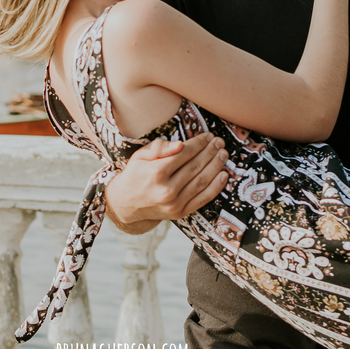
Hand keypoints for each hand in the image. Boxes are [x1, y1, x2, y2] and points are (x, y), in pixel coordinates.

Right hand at [104, 133, 228, 233]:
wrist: (126, 203)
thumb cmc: (135, 174)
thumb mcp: (140, 156)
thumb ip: (160, 148)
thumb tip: (181, 145)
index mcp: (156, 172)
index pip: (184, 153)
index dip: (199, 143)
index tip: (208, 135)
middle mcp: (167, 189)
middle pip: (195, 166)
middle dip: (210, 152)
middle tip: (219, 142)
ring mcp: (175, 203)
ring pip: (201, 181)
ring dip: (216, 166)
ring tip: (223, 154)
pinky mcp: (180, 213)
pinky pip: (203, 199)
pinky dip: (216, 187)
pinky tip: (223, 175)